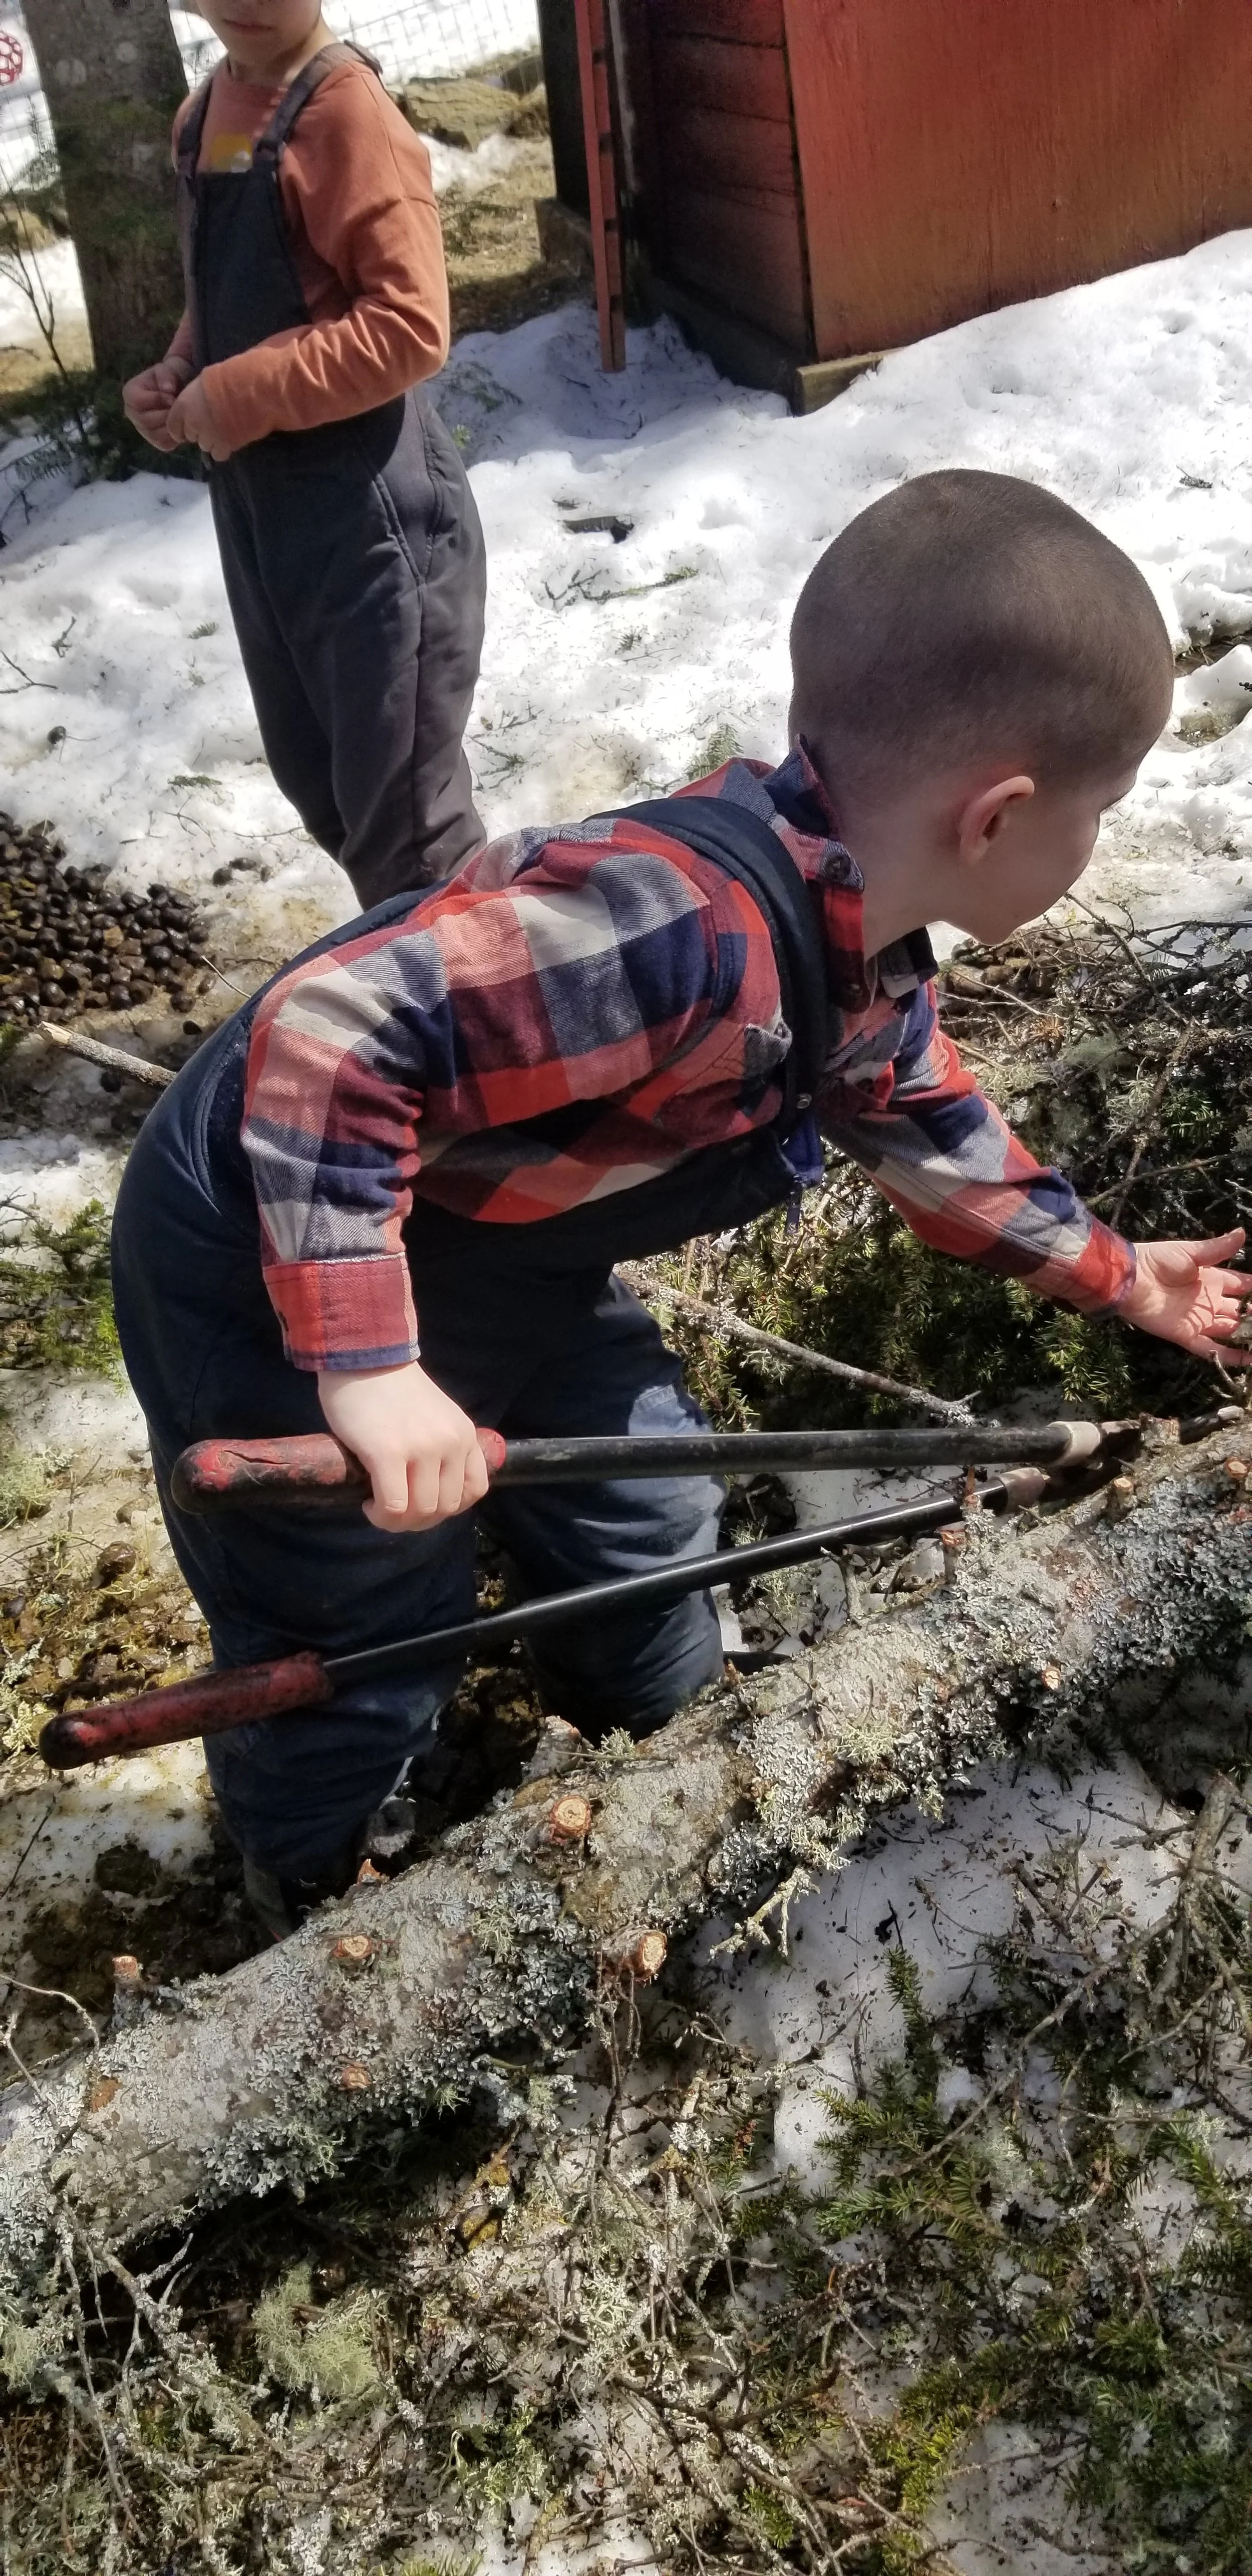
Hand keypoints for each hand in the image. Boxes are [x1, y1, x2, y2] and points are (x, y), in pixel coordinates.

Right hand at [122, 356, 193, 451]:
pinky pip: (165, 444)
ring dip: (171, 426)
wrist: (178, 391)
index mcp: (130, 394)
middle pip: (145, 422)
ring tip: (179, 415)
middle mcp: (132, 414)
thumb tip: (168, 390)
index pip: (137, 402)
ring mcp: (142, 430)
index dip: (157, 399)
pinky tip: (180, 425)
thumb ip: (166, 375)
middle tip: (178, 408)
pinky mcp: (156, 441)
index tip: (172, 396)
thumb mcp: (167, 369)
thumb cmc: (169, 378)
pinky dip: (175, 436)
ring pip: (155, 436)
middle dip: (165, 414)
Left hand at [164, 372, 233, 461]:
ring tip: (223, 430)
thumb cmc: (225, 379)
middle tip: (212, 423)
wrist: (246, 391)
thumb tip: (197, 404)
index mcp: (183, 407)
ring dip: (211, 441)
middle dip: (199, 432)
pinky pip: (218, 455)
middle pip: (191, 437)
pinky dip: (223, 449)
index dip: (181, 429)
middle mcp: (193, 424)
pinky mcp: (224, 446)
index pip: (173, 428)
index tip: (189, 426)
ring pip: (205, 446)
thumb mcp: (202, 383)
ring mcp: (208, 437)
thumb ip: (195, 399)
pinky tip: (229, 440)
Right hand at [316, 1360, 490, 1532]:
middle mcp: (450, 1443)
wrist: (364, 1355)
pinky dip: (381, 1515)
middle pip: (446, 1508)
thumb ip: (441, 1446)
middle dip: (420, 1520)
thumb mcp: (436, 1416)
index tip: (423, 1502)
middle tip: (395, 1510)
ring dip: (398, 1521)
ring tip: (379, 1508)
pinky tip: (368, 1504)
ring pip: (421, 1512)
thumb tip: (431, 1489)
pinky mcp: (388, 1453)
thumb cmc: (393, 1388)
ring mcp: (422, 1449)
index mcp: (464, 1434)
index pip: (475, 1490)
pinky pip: (393, 1506)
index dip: (449, 1507)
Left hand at [1119, 1227, 1251, 1366]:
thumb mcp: (1191, 1252)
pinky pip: (1212, 1349)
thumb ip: (1218, 1249)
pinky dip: (1230, 1356)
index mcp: (1212, 1279)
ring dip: (1246, 1333)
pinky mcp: (1188, 1335)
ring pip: (1230, 1330)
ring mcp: (1200, 1320)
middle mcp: (1209, 1301)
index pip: (1242, 1285)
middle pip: (1239, 1310)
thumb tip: (1242, 1233)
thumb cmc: (1158, 1261)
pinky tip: (1249, 1359)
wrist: (1131, 1279)